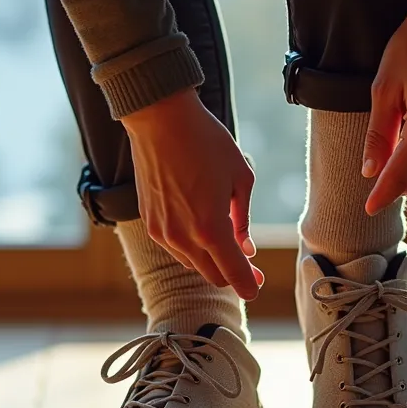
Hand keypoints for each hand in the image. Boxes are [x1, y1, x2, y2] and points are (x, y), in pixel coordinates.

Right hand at [122, 89, 263, 299]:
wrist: (160, 120)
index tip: (257, 287)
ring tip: (228, 243)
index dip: (249, 285)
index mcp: (210, 228)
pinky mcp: (149, 223)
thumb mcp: (240, 178)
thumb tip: (246, 247)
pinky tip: (203, 230)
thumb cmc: (206, 142)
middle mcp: (183, 238)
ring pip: (193, 264)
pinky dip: (193, 247)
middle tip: (250, 268)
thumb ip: (242, 219)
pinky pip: (176, 248)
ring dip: (212, 261)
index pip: (233, 273)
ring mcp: (162, 233)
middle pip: (213, 275)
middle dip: (233, 276)